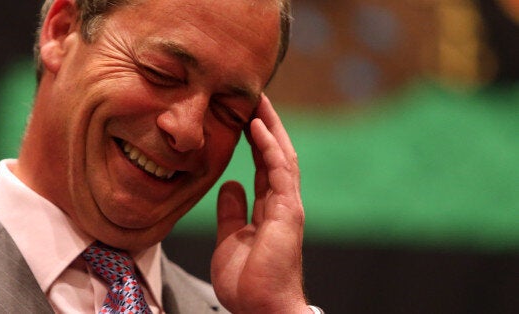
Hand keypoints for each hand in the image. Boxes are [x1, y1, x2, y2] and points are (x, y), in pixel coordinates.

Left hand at [211, 94, 308, 312]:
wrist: (261, 307)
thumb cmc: (248, 281)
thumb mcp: (230, 239)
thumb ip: (231, 212)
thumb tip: (230, 185)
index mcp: (268, 209)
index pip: (263, 165)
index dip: (255, 139)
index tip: (245, 115)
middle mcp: (281, 202)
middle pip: (275, 154)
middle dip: (265, 124)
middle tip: (255, 97)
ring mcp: (287, 205)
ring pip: (281, 156)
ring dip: (270, 126)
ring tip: (258, 100)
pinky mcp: (289, 211)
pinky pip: (278, 172)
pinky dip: (268, 147)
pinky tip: (258, 126)